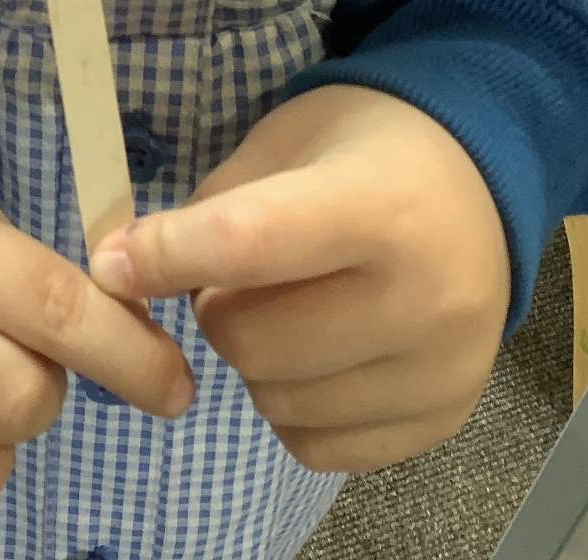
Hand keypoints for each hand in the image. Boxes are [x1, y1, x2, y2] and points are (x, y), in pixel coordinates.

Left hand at [88, 84, 510, 472]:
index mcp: (379, 203)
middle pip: (251, 339)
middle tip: (232, 278)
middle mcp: (423, 295)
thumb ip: (215, 204)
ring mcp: (440, 368)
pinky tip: (315, 352)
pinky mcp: (444, 420)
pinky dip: (289, 407)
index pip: (247, 244)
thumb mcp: (286, 141)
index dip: (164, 256)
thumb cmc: (362, 149)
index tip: (111, 264)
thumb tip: (127, 269)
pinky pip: (315, 446)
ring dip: (250, 360)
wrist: (475, 184)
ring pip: (276, 401)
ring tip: (283, 307)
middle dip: (214, 308)